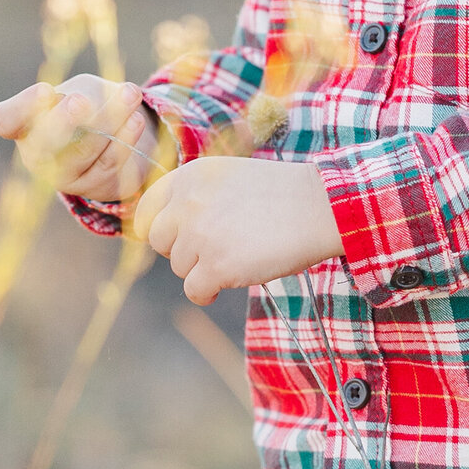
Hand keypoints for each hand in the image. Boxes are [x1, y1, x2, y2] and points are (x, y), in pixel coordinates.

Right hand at [0, 74, 160, 199]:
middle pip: (43, 144)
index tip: (45, 90)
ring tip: (130, 95)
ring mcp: (63, 176)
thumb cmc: (90, 105)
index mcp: (23, 125)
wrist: (116, 138)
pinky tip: (135, 119)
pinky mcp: (93, 187)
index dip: (22, 107)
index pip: (6, 120)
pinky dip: (124, 139)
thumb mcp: (83, 89)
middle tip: (82, 102)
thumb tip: (95, 104)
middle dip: (63, 122)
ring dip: (109, 123)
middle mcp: (36, 155)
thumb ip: (86, 92)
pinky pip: (108, 164)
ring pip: (82, 154)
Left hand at [132, 158, 342, 303]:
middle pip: (159, 241)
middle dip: (181, 249)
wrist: (320, 208)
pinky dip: (208, 292)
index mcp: (191, 176)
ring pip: (179, 268)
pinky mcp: (216, 266)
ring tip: (236, 256)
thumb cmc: (282, 195)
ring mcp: (200, 235)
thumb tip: (167, 230)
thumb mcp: (229, 178)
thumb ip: (196, 196)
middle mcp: (188, 203)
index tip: (179, 238)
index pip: (148, 208)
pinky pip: (194, 291)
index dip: (162, 227)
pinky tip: (229, 281)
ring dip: (203, 268)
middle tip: (212, 249)